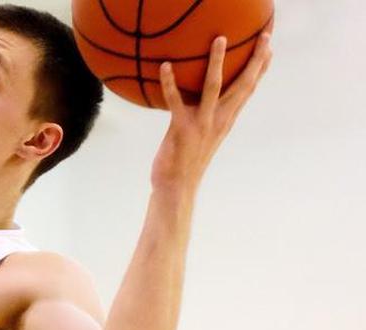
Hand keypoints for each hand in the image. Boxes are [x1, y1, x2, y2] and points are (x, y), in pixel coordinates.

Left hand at [151, 32, 272, 193]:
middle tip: (264, 37)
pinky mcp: (181, 128)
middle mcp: (219, 120)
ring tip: (219, 39)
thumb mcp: (202, 136)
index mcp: (225, 121)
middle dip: (254, 60)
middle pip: (242, 84)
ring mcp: (202, 124)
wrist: (177, 188)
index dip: (260, 70)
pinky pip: (175, 100)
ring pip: (213, 86)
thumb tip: (199, 104)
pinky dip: (169, 82)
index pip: (248, 91)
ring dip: (216, 61)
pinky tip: (164, 65)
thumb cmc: (186, 162)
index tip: (269, 50)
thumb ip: (206, 118)